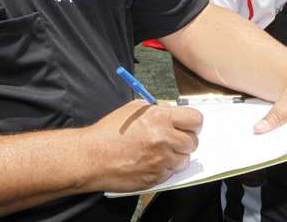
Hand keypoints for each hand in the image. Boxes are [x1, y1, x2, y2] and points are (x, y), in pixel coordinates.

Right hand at [80, 100, 202, 192]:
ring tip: (160, 151)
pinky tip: (151, 162)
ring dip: (176, 155)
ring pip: (185, 159)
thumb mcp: (134, 109)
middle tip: (174, 139)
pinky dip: (165, 168)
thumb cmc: (109, 132)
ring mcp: (160, 160)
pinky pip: (171, 172)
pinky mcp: (155, 178)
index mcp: (160, 118)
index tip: (189, 125)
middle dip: (185, 139)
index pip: (196, 120)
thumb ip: (158, 109)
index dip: (193, 123)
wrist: (90, 157)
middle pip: (193, 141)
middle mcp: (164, 139)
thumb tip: (173, 112)